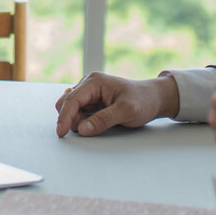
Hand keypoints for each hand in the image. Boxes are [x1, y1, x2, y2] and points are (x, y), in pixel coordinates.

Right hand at [54, 72, 176, 136]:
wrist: (154, 99)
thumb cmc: (143, 101)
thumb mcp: (126, 111)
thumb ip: (103, 120)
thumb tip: (82, 129)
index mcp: (95, 81)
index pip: (72, 100)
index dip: (64, 117)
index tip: (61, 132)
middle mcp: (89, 84)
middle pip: (66, 104)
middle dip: (72, 119)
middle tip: (91, 127)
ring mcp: (89, 93)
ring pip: (71, 109)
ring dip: (78, 120)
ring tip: (101, 123)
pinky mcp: (91, 101)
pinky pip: (79, 113)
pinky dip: (83, 120)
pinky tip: (98, 122)